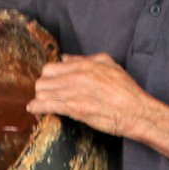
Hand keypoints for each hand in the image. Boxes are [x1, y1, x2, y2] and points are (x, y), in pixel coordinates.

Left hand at [25, 53, 156, 137]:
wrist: (135, 111)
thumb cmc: (126, 90)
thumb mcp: (108, 64)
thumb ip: (85, 60)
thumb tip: (66, 58)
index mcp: (83, 66)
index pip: (51, 67)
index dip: (48, 78)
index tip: (50, 85)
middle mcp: (76, 76)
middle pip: (43, 80)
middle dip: (42, 89)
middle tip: (46, 97)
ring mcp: (74, 92)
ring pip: (41, 93)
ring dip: (39, 100)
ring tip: (41, 106)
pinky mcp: (74, 108)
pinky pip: (46, 105)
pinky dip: (36, 108)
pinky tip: (33, 111)